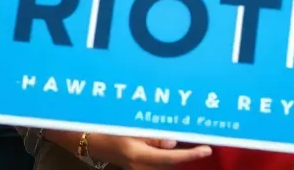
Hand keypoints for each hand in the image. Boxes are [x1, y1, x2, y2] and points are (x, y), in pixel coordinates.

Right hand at [87, 134, 211, 168]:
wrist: (87, 140)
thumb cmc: (106, 129)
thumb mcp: (128, 127)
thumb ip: (151, 135)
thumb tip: (173, 141)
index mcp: (139, 156)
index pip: (171, 158)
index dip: (191, 155)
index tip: (207, 149)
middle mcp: (140, 167)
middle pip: (170, 163)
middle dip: (186, 155)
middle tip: (202, 143)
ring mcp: (138, 168)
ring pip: (164, 162)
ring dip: (175, 154)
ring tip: (190, 141)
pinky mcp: (136, 166)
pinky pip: (157, 161)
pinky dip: (165, 154)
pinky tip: (168, 143)